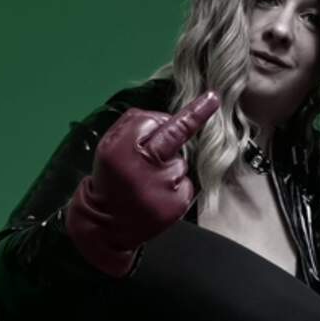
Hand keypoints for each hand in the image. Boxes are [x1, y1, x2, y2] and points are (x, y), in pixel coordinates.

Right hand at [66, 91, 219, 276]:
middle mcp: (143, 166)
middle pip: (174, 135)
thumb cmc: (112, 178)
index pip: (152, 121)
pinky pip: (186, 184)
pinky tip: (160, 196)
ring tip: (150, 183)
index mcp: (120, 149)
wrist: (107, 223)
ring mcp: (163, 186)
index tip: (211, 97)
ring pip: (180, 162)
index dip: (181, 112)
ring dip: (170, 167)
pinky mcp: (177, 203)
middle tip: (212, 100)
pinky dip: (177, 187)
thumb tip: (170, 118)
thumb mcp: (109, 147)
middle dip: (196, 116)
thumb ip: (134, 127)